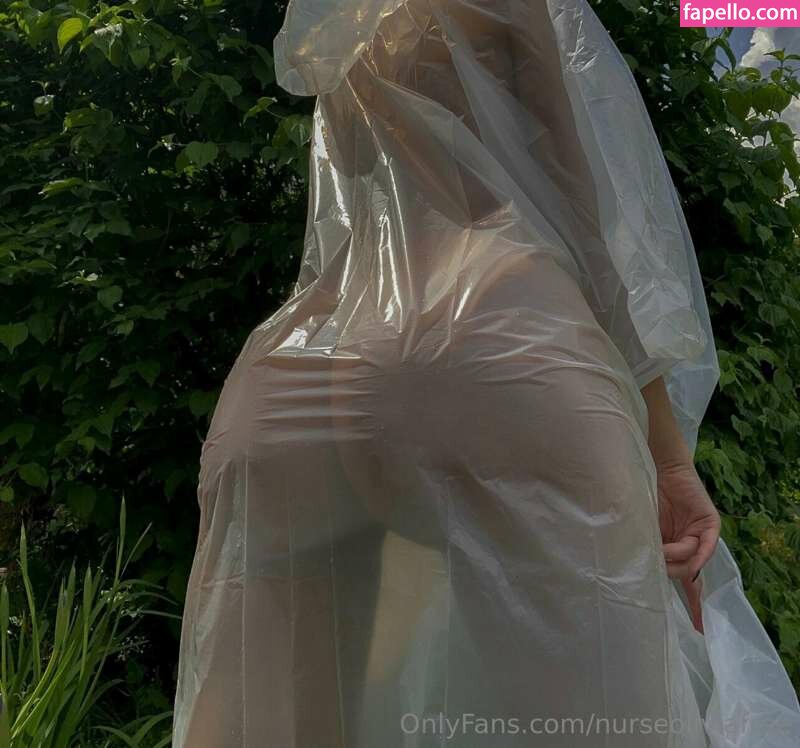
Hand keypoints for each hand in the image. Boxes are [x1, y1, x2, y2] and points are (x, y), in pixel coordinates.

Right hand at [656, 460, 719, 633]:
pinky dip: (695, 552)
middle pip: (686, 574)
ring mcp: (701, 535)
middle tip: (655, 561)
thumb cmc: (640, 496)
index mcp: (673, 550)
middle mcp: (690, 546)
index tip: (698, 629)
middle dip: (670, 572)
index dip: (693, 605)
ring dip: (676, 558)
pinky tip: (687, 551)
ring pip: (693, 562)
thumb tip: (647, 575)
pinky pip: (706, 545)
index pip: (686, 583)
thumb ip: (648, 551)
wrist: (653, 467)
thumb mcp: (641, 531)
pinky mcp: (710, 523)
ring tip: (660, 546)